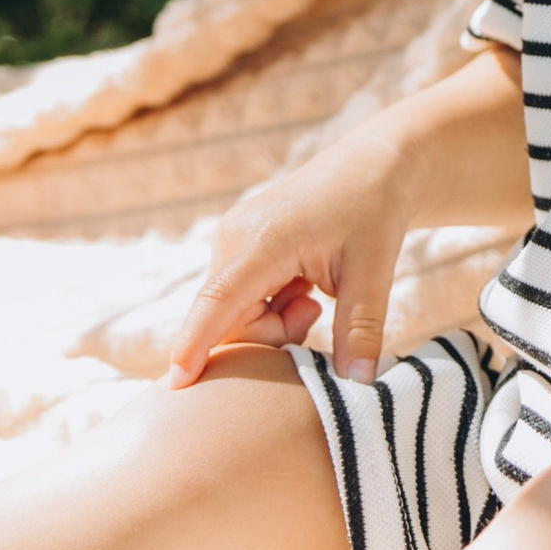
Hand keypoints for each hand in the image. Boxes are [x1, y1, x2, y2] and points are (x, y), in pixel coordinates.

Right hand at [164, 125, 416, 388]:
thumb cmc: (375, 209)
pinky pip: (242, 299)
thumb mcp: (374, 271)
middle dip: (273, 335)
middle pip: (232, 321)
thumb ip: (360, 329)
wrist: (374, 164)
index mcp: (263, 240)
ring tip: (315, 296)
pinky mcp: (239, 247)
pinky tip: (305, 287)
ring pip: (237, 314)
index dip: (195, 346)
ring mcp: (232, 241)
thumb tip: (358, 384)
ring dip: (276, 322)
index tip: (175, 385)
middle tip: (317, 312)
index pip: (218, 302)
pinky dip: (272, 308)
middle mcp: (234, 239)